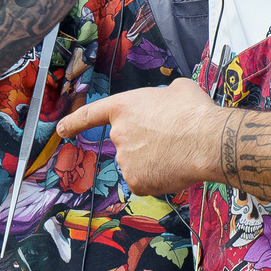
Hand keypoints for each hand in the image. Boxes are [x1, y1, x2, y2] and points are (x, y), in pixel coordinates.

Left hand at [54, 79, 222, 197]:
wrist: (208, 141)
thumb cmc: (195, 112)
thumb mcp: (178, 89)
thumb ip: (162, 96)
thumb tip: (168, 100)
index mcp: (123, 108)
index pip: (90, 115)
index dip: (74, 122)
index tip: (61, 129)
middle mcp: (118, 134)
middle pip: (128, 142)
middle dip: (147, 143)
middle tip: (172, 139)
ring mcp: (125, 160)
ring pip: (138, 163)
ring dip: (154, 160)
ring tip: (178, 152)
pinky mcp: (136, 182)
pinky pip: (146, 181)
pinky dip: (159, 178)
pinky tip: (175, 168)